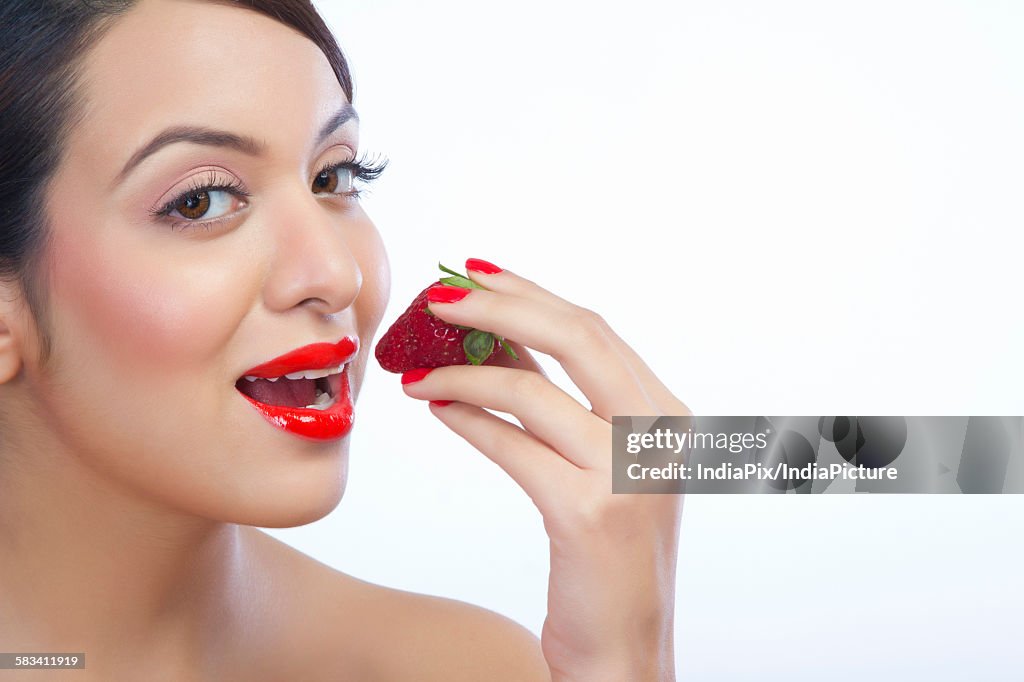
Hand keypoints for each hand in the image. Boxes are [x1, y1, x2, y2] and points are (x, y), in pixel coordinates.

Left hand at [400, 260, 687, 681]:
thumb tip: (495, 340)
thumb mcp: (597, 466)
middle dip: (500, 304)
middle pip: (576, 335)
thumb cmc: (607, 557)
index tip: (478, 273)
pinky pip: (512, 445)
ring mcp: (629, 473)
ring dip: (462, 369)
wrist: (625, 649)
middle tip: (439, 296)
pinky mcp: (589, 514)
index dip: (531, 293)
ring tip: (416, 368)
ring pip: (533, 389)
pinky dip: (468, 420)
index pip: (595, 329)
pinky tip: (436, 407)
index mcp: (668, 415)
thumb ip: (557, 403)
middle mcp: (660, 435)